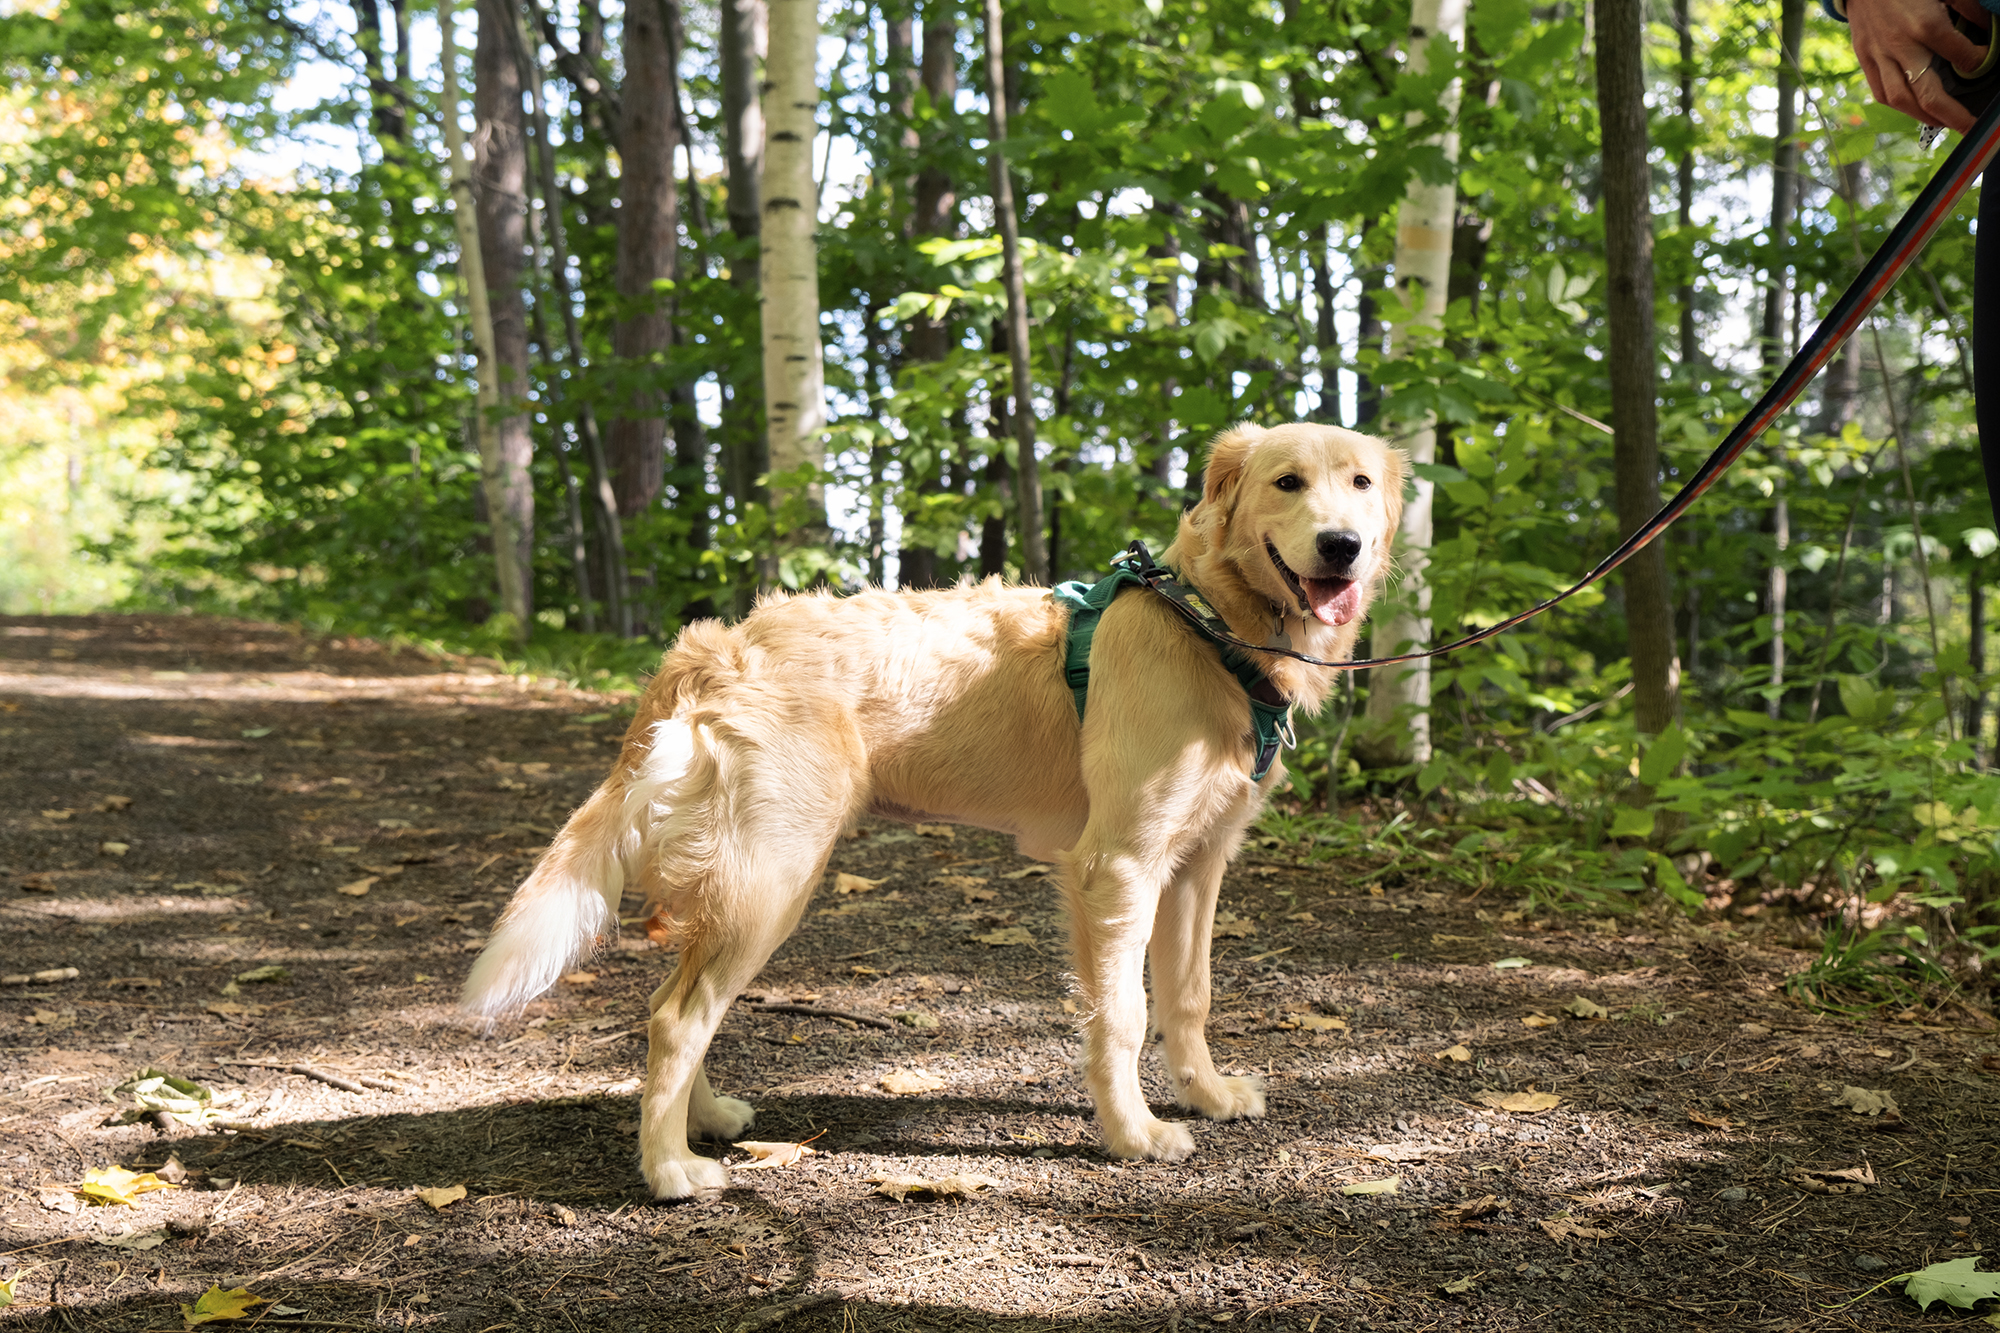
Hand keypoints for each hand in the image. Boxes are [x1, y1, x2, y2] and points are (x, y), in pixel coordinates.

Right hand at [1848, 0, 1987, 132]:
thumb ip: (1968, 9)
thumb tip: (1988, 30)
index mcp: (1926, 26)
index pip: (1962, 56)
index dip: (1980, 62)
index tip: (1987, 62)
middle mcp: (1901, 47)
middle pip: (1928, 94)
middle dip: (1952, 115)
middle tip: (1969, 128)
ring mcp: (1880, 56)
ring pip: (1901, 100)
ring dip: (1924, 118)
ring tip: (1943, 124)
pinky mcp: (1865, 60)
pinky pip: (1881, 92)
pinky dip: (1899, 106)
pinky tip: (1914, 109)